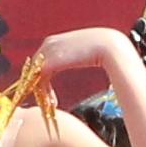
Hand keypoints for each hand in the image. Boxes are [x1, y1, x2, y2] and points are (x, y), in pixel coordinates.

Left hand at [27, 26, 145, 101]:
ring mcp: (47, 53)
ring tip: (51, 105)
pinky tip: (53, 103)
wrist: (109, 46)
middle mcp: (48, 44)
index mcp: (55, 40)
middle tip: (46, 101)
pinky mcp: (50, 63)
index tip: (49, 91)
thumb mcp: (86, 51)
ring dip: (42, 93)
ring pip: (35, 76)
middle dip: (40, 86)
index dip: (43, 77)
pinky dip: (45, 94)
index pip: (41, 59)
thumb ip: (78, 56)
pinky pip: (40, 81)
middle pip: (35, 68)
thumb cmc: (105, 49)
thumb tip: (81, 62)